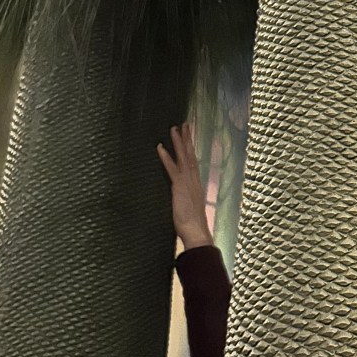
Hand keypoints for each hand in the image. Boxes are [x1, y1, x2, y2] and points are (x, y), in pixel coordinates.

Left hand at [157, 123, 212, 250]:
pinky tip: (160, 146)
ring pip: (184, 157)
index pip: (194, 162)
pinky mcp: (179, 186)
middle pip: (191, 155)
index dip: (191, 149)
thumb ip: (187, 200)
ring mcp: (187, 182)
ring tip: (175, 127)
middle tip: (185, 124)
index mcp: (196, 184)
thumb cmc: (193, 225)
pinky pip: (172, 168)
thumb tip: (185, 200)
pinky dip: (166, 156)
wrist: (196, 231)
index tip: (189, 137)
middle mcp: (194, 180)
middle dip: (188, 139)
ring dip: (179, 142)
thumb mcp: (190, 209)